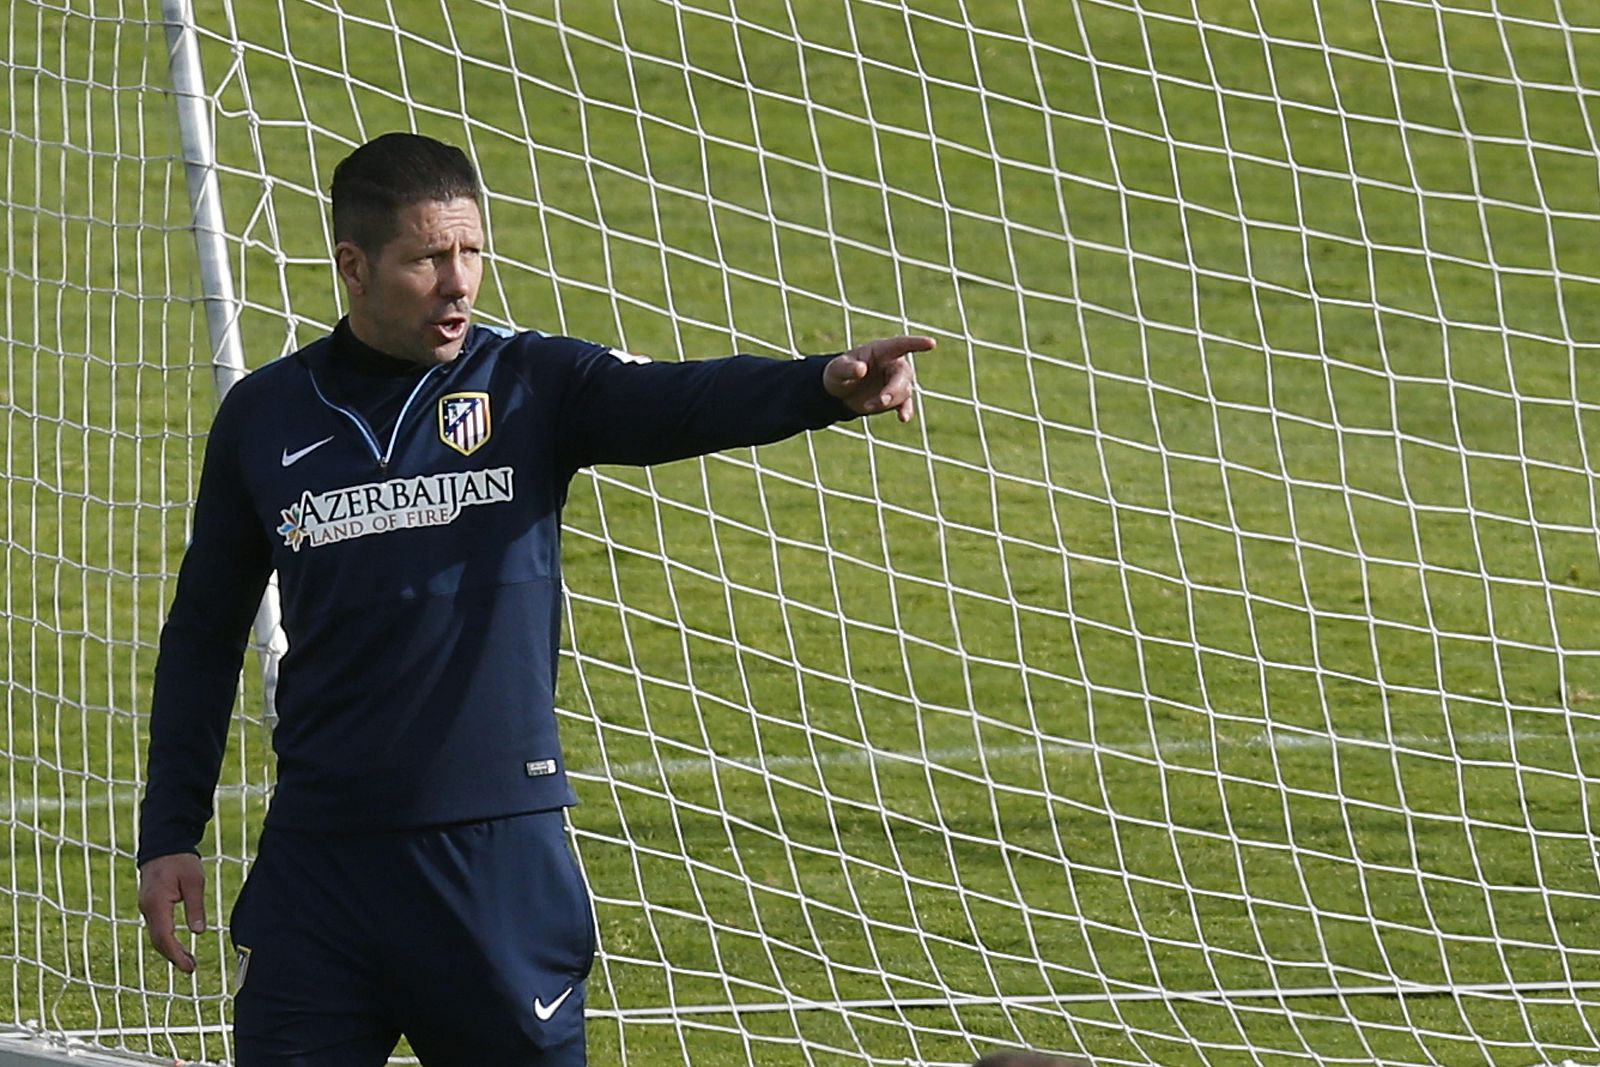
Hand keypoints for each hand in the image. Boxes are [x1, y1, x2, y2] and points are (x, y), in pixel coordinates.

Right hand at [138, 852, 206, 972]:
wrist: (164, 845)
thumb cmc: (181, 861)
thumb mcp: (195, 881)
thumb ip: (195, 907)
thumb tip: (198, 932)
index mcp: (156, 903)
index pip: (164, 936)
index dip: (175, 954)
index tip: (188, 966)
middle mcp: (147, 908)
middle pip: (158, 940)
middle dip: (173, 956)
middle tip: (191, 969)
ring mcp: (146, 907)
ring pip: (156, 935)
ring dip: (170, 950)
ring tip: (188, 962)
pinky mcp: (150, 906)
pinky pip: (157, 927)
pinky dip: (167, 940)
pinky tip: (179, 947)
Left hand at [823, 335, 933, 422]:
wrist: (839, 394)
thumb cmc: (838, 374)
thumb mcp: (836, 369)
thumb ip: (847, 368)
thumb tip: (862, 369)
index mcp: (881, 351)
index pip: (901, 345)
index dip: (916, 343)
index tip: (932, 343)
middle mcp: (893, 365)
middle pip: (903, 375)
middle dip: (893, 389)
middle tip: (881, 402)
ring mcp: (896, 382)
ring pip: (903, 391)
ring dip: (888, 401)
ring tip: (867, 407)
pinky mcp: (896, 399)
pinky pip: (905, 404)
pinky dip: (905, 411)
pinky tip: (903, 418)